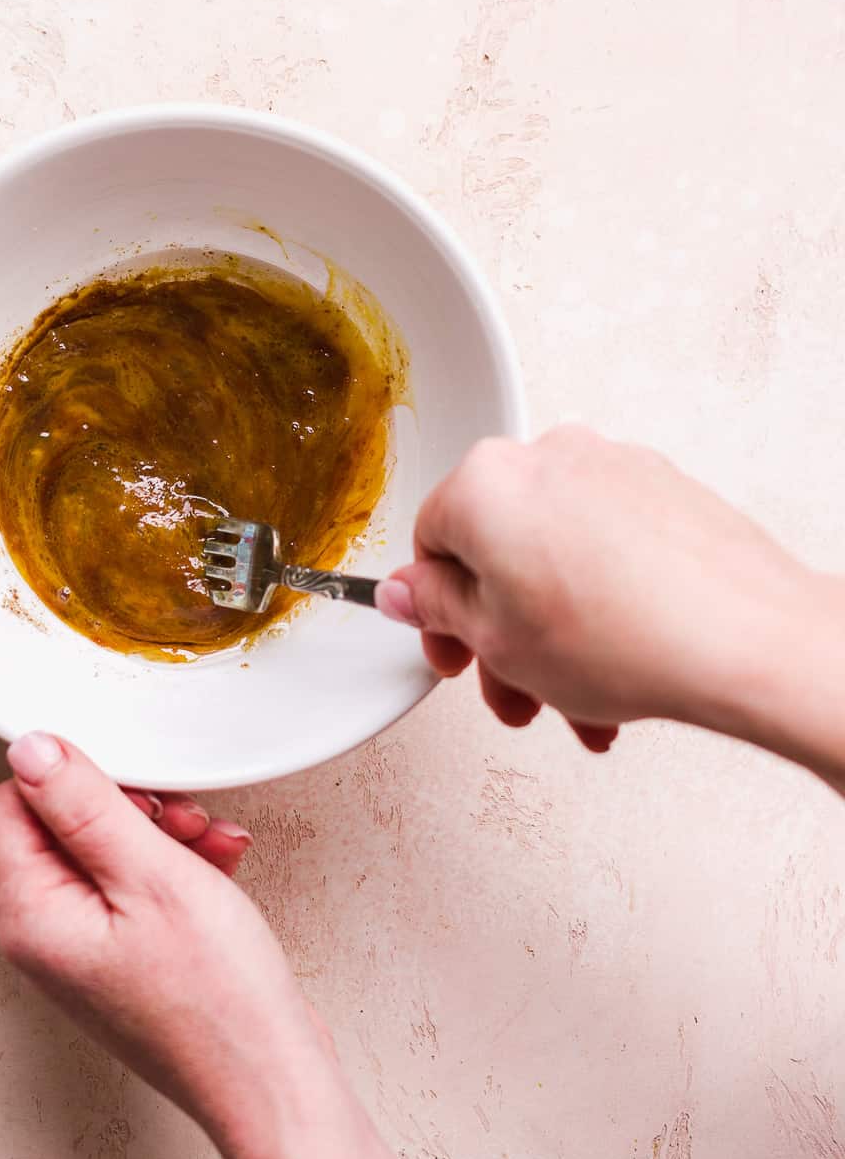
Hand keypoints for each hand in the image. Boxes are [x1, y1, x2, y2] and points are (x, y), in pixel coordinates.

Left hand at [0, 734, 486, 1158]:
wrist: (272, 1083)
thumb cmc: (216, 999)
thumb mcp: (150, 875)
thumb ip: (84, 805)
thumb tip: (28, 747)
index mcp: (31, 915)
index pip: (15, 802)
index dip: (75, 777)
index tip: (135, 780)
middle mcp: (47, 935)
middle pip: (63, 823)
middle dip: (130, 804)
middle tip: (180, 814)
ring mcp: (88, 950)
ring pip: (110, 850)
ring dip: (165, 831)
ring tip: (211, 840)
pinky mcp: (129, 958)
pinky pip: (141, 885)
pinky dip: (182, 866)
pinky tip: (222, 864)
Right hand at [376, 426, 841, 772]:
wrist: (746, 639)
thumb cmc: (625, 638)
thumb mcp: (497, 641)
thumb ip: (438, 608)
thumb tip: (412, 592)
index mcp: (486, 482)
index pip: (431, 541)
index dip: (438, 611)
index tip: (455, 649)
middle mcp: (549, 457)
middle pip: (498, 551)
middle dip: (503, 633)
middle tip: (516, 687)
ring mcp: (614, 468)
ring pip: (556, 556)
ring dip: (556, 634)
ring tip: (582, 701)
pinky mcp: (666, 490)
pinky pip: (608, 547)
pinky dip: (604, 602)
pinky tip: (621, 663)